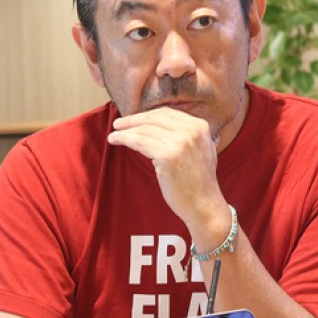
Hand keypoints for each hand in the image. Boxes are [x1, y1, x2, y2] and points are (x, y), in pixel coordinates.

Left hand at [108, 107, 225, 232]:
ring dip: (125, 130)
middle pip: (154, 118)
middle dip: (133, 119)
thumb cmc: (200, 182)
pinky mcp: (167, 156)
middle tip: (118, 123)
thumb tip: (165, 125)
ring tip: (114, 134)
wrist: (204, 204)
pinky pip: (139, 142)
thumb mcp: (203, 149)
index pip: (167, 113)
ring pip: (144, 130)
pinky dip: (124, 139)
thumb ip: (189, 135)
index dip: (147, 115)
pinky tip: (114, 140)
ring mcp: (180, 143)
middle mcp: (191, 131)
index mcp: (200, 126)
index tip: (135, 119)